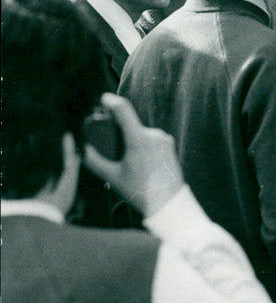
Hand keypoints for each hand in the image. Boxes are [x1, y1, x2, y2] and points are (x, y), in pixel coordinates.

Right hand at [82, 93, 183, 217]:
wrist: (168, 204)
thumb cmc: (140, 192)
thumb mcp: (112, 177)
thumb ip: (93, 160)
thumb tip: (79, 148)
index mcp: (140, 140)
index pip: (124, 111)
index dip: (112, 102)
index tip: (103, 98)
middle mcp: (154, 135)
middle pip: (129, 125)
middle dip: (117, 132)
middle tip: (113, 152)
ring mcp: (164, 139)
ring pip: (139, 132)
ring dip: (130, 140)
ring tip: (128, 162)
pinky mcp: (169, 143)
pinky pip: (149, 138)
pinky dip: (141, 144)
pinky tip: (139, 162)